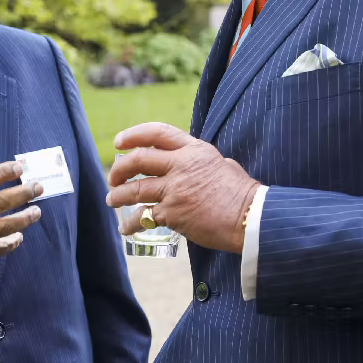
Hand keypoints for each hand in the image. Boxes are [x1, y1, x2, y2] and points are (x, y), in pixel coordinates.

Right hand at [0, 155, 41, 283]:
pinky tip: (19, 236)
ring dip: (25, 218)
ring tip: (37, 212)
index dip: (3, 171)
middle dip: (24, 193)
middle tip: (38, 187)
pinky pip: (1, 247)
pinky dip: (13, 241)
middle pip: (2, 201)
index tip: (19, 167)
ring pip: (7, 226)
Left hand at [105, 123, 259, 253]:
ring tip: (112, 200)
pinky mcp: (173, 213)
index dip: (134, 135)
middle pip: (138, 159)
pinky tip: (126, 228)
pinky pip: (143, 216)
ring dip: (119, 195)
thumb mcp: (222, 165)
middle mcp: (181, 166)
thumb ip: (202, 162)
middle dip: (120, 168)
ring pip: (135, 189)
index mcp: (194, 150)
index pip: (157, 133)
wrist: (250, 217)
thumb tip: (193, 165)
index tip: (119, 142)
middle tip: (114, 178)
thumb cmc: (242, 194)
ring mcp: (175, 189)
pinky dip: (131, 223)